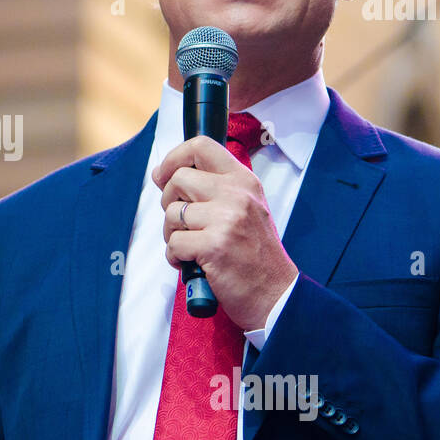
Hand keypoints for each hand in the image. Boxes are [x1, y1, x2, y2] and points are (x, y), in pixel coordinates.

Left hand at [152, 136, 297, 331]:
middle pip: (178, 179)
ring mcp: (225, 220)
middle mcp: (236, 195)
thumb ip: (213, 188)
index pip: (201, 146)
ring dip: (172, 234)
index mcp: (243, 181)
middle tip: (182, 223)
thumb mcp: (245, 208)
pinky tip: (192, 262)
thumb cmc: (255, 254)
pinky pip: (173, 243)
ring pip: (171, 213)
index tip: (164, 175)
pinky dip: (175, 257)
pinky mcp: (213, 246)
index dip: (174, 157)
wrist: (275, 293)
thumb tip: (164, 174)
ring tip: (192, 246)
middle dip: (169, 202)